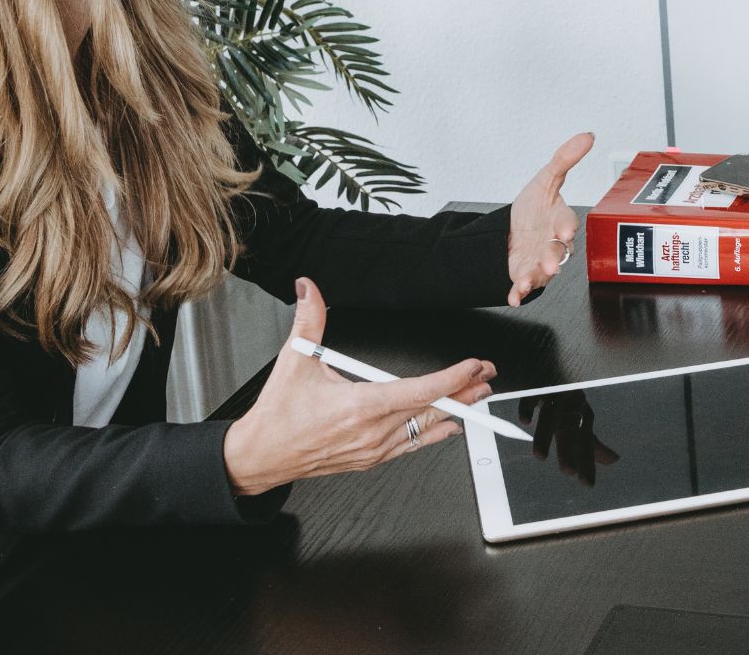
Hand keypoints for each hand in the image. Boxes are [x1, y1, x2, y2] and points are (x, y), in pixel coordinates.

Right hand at [222, 277, 495, 496]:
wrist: (260, 456)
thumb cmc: (278, 416)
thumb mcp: (294, 361)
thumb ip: (310, 320)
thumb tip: (310, 289)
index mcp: (360, 406)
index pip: (420, 390)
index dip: (453, 378)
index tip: (473, 366)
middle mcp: (372, 431)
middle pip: (432, 410)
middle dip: (465, 392)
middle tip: (488, 377)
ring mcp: (373, 449)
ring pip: (425, 430)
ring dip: (455, 412)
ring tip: (478, 397)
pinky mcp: (370, 460)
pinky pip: (411, 446)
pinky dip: (433, 434)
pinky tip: (448, 427)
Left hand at [507, 132, 594, 305]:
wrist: (513, 233)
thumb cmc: (534, 209)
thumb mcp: (545, 180)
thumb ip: (564, 159)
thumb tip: (587, 135)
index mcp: (559, 219)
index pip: (566, 221)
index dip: (566, 226)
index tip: (565, 230)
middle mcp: (552, 242)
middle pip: (556, 251)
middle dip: (553, 257)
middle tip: (551, 264)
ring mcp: (540, 261)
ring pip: (542, 271)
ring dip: (536, 277)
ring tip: (527, 280)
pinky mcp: (526, 275)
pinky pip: (525, 286)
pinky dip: (520, 293)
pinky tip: (514, 297)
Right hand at [519, 390, 620, 485]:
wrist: (552, 362)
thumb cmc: (567, 394)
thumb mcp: (580, 417)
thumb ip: (592, 441)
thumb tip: (614, 460)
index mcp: (580, 412)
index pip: (585, 439)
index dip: (587, 460)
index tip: (587, 484)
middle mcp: (569, 403)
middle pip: (569, 428)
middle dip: (568, 449)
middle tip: (568, 472)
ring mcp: (552, 392)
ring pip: (550, 413)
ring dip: (545, 433)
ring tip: (540, 456)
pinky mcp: (534, 383)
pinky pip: (531, 393)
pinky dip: (529, 405)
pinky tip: (525, 420)